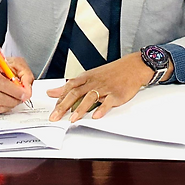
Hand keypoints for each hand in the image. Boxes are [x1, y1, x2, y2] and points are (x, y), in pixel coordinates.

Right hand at [0, 52, 33, 113]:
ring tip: (17, 98)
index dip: (16, 91)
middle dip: (15, 99)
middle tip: (24, 97)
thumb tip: (27, 90)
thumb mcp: (14, 63)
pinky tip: (8, 100)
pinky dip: (5, 107)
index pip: (2, 84)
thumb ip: (24, 75)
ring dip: (11, 104)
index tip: (26, 94)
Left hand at [47, 52, 168, 121]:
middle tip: (55, 117)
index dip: (59, 99)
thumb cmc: (112, 72)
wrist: (133, 66)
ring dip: (81, 108)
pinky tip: (96, 116)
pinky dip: (102, 109)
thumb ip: (71, 86)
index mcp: (87, 78)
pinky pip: (108, 102)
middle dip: (64, 106)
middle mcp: (94, 82)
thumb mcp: (89, 76)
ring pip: (90, 97)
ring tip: (73, 118)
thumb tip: (53, 92)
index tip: (51, 110)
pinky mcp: (117, 94)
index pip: (69, 87)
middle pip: (76, 93)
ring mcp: (106, 88)